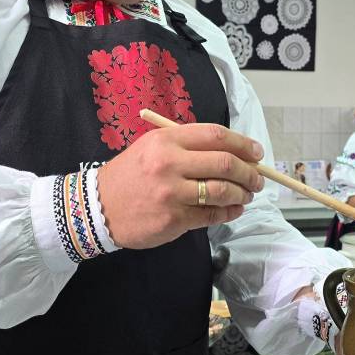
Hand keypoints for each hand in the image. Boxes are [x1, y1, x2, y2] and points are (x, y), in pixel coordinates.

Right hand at [97, 123, 264, 248]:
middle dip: (249, 172)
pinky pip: (212, 215)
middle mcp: (170, 164)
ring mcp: (172, 193)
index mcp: (166, 140)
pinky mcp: (174, 219)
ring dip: (242, 193)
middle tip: (257, 179)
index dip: (243, 144)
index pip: (216, 136)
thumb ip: (188, 146)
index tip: (256, 152)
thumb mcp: (152, 147)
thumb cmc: (130, 175)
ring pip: (222, 191)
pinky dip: (229, 212)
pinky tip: (234, 209)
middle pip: (225, 163)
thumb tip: (233, 152)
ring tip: (247, 195)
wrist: (97, 206)